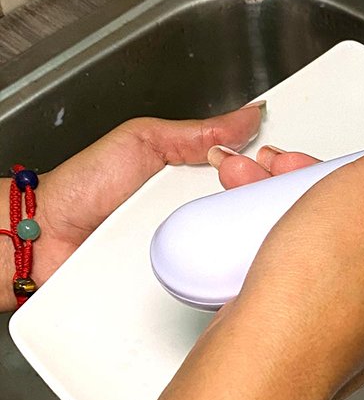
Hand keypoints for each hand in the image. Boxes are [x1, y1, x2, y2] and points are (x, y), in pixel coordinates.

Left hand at [0, 103, 264, 310]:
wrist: (51, 238)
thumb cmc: (86, 190)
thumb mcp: (144, 142)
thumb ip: (196, 132)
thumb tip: (245, 116)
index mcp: (199, 179)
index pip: (255, 175)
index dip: (274, 169)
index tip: (277, 164)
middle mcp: (204, 216)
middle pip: (258, 211)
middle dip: (266, 195)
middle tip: (246, 184)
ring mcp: (198, 250)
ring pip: (246, 247)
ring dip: (253, 236)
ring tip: (241, 220)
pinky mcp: (188, 283)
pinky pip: (221, 278)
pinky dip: (232, 272)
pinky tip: (238, 259)